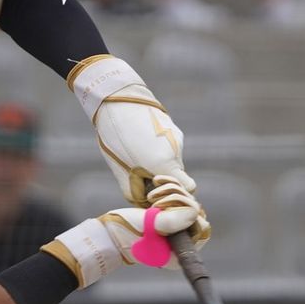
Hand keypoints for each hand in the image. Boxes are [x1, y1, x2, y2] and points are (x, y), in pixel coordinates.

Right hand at [43, 175, 208, 287]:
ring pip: (187, 202)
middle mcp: (180, 244)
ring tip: (151, 197)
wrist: (105, 233)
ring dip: (172, 192)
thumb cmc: (124, 232)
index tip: (165, 209)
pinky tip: (157, 181)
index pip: (201, 228)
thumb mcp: (147, 226)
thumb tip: (195, 213)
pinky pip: (178, 198)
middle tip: (155, 202)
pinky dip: (170, 187)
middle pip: (196, 213)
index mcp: (179, 253)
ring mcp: (174, 231)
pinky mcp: (166, 218)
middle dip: (178, 200)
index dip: (189, 213)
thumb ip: (171, 221)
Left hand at [68, 54, 191, 206]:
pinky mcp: (172, 127)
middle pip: (177, 175)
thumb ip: (135, 192)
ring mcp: (176, 137)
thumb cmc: (115, 138)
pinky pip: (170, 146)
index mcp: (165, 164)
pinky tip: (141, 141)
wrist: (116, 100)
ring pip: (173, 159)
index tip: (159, 193)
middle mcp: (176, 150)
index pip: (189, 189)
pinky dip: (159, 149)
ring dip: (159, 162)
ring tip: (136, 153)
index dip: (177, 194)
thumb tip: (143, 203)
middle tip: (140, 174)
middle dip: (162, 178)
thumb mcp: (121, 171)